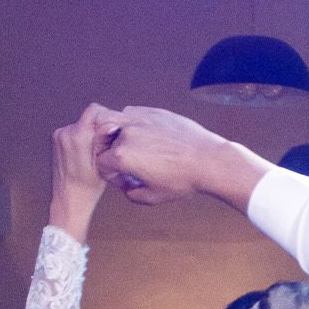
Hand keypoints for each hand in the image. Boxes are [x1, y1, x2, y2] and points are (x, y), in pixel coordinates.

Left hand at [49, 104, 113, 236]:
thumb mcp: (102, 164)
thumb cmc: (87, 188)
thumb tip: (111, 122)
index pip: (94, 110)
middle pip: (88, 117)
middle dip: (98, 128)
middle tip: (105, 148)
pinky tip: (85, 156)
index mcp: (78, 136)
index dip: (106, 117)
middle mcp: (65, 132)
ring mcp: (59, 136)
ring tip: (94, 154)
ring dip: (90, 134)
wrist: (68, 200)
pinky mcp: (57, 140)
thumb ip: (104, 140)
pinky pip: (74, 132)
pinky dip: (82, 139)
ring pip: (82, 124)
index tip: (112, 132)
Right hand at [93, 106, 266, 210]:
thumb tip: (127, 188)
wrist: (208, 160)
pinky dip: (131, 123)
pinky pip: (131, 113)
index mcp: (123, 157)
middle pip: (100, 137)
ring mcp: (139, 119)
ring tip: (127, 144)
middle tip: (119, 159)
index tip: (126, 181)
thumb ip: (133, 195)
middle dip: (105, 150)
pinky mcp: (152, 112)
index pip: (101, 164)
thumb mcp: (154, 197)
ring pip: (112, 118)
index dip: (111, 176)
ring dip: (113, 131)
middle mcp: (127, 134)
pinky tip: (144, 136)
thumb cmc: (183, 180)